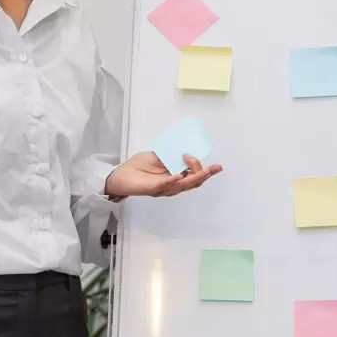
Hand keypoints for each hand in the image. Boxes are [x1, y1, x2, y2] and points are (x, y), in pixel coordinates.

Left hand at [104, 151, 221, 198]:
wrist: (121, 174)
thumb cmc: (139, 166)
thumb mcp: (158, 155)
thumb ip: (171, 153)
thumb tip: (186, 147)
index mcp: (176, 177)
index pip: (194, 175)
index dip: (197, 165)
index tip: (188, 153)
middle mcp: (172, 185)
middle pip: (194, 183)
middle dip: (206, 174)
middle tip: (215, 167)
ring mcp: (163, 189)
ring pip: (183, 186)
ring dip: (194, 176)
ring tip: (206, 171)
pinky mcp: (152, 189)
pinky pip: (165, 186)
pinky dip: (172, 181)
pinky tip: (179, 175)